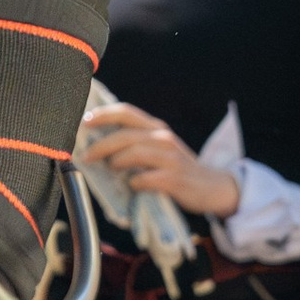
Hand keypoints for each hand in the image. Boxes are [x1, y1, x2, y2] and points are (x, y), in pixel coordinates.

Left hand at [79, 99, 241, 221]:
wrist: (214, 187)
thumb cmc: (178, 169)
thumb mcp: (159, 149)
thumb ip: (136, 144)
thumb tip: (98, 145)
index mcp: (156, 129)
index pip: (126, 112)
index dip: (103, 114)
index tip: (85, 122)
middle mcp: (163, 138)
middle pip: (126, 134)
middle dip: (102, 144)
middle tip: (87, 156)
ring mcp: (171, 158)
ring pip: (136, 152)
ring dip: (117, 161)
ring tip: (111, 169)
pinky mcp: (175, 179)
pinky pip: (147, 178)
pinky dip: (135, 182)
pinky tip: (133, 186)